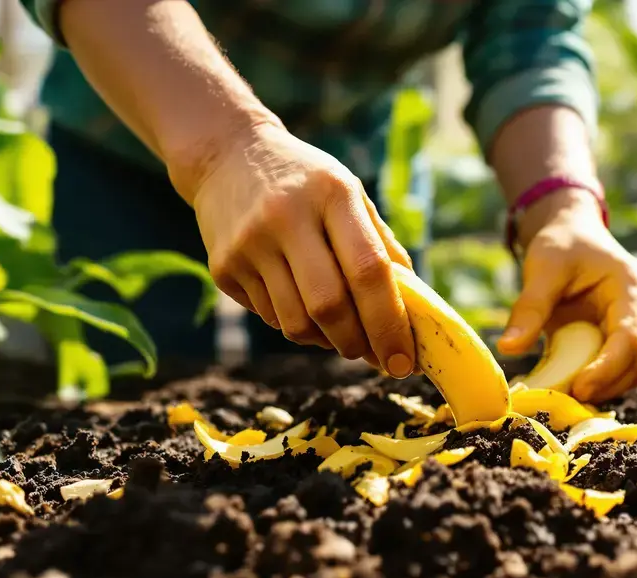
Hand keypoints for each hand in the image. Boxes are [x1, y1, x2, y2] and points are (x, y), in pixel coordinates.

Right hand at [189, 121, 415, 376]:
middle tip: (374, 356)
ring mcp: (249, 244)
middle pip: (329, 306)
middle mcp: (286, 217)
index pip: (367, 271)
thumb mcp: (349, 192)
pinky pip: (270, 318)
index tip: (403, 361)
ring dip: (328, 342)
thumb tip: (413, 310)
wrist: (227, 156)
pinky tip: (305, 309)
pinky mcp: (223, 267)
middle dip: (358, 343)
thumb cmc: (306, 182)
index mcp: (332, 194)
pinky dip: (298, 327)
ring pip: (297, 323)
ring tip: (342, 334)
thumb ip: (381, 245)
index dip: (389, 323)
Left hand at [496, 192, 636, 401]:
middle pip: (635, 363)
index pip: (628, 338)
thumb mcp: (542, 268)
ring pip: (630, 373)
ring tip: (562, 398)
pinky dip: (596, 383)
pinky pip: (617, 370)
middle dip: (603, 386)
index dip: (606, 369)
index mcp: (630, 286)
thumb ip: (529, 308)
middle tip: (563, 401)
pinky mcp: (624, 339)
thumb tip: (508, 348)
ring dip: (601, 390)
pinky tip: (567, 388)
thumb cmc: (561, 245)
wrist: (574, 235)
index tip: (579, 389)